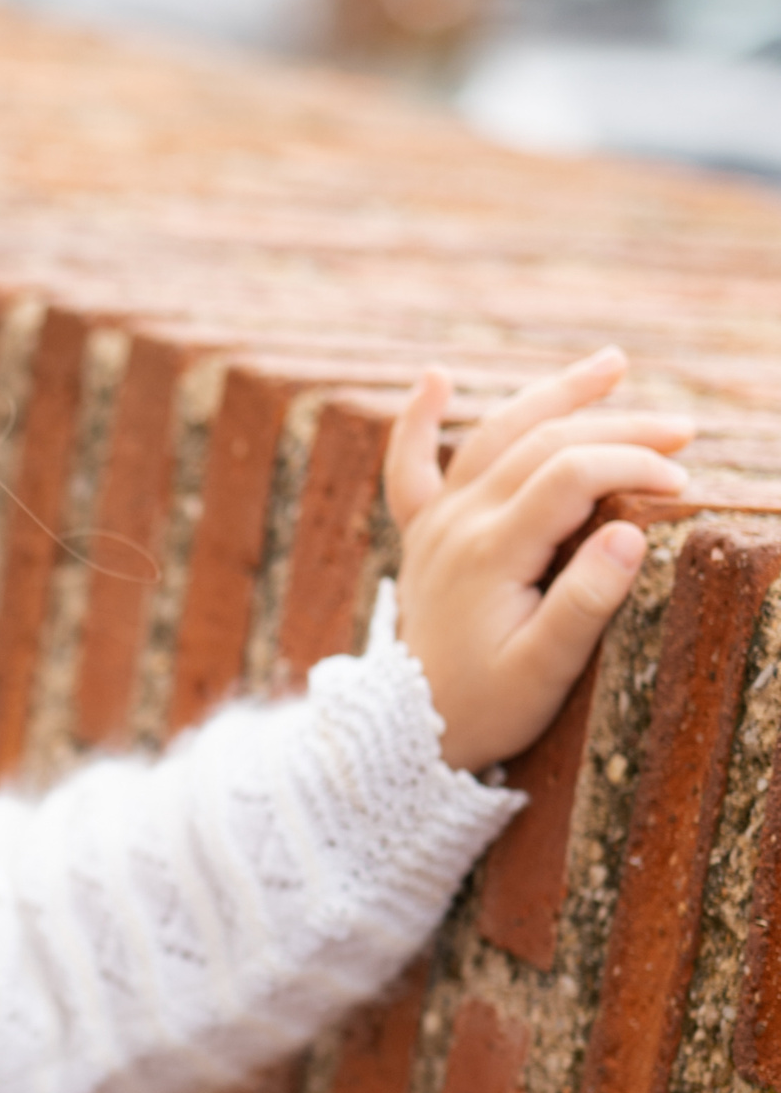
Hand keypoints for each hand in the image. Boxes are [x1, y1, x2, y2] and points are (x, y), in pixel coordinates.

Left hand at [387, 347, 692, 773]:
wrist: (407, 729)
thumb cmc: (487, 704)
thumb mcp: (546, 669)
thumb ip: (585, 601)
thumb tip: (632, 533)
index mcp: (490, 552)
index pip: (570, 476)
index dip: (632, 465)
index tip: (685, 482)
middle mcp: (457, 523)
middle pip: (540, 445)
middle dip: (617, 429)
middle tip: (685, 430)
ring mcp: (434, 523)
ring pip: (492, 438)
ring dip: (552, 397)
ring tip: (614, 364)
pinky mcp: (421, 533)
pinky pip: (410, 468)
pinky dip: (418, 422)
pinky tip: (434, 379)